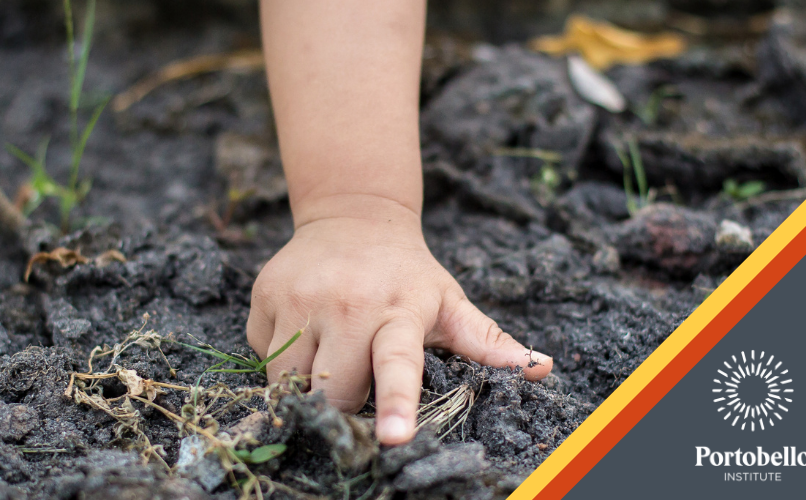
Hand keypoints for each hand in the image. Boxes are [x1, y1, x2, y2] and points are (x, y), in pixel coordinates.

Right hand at [246, 199, 552, 444]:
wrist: (352, 214)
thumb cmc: (408, 272)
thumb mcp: (450, 301)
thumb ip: (488, 340)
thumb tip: (542, 367)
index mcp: (398, 311)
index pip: (397, 364)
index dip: (395, 403)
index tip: (393, 438)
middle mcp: (346, 304)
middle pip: (333, 390)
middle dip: (343, 402)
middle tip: (355, 379)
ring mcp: (299, 297)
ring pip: (288, 379)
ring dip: (306, 384)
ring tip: (328, 353)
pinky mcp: (264, 295)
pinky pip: (263, 353)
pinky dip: (283, 356)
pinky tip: (305, 328)